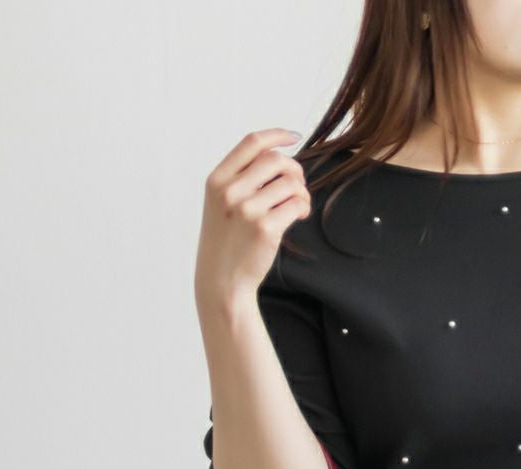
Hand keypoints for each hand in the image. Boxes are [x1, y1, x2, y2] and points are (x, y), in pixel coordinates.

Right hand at [195, 128, 309, 316]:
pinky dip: (304, 207)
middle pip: (276, 160)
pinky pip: (297, 204)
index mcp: (217, 180)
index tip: (294, 137)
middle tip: (298, 186)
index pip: (251, 143)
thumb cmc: (226, 243)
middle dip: (295, 169)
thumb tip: (280, 158)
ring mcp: (247, 210)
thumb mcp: (221, 205)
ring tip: (299, 205)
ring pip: (290, 182)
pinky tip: (300, 215)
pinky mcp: (265, 229)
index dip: (277, 135)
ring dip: (302, 191)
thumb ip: (241, 180)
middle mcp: (230, 191)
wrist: (222, 281)